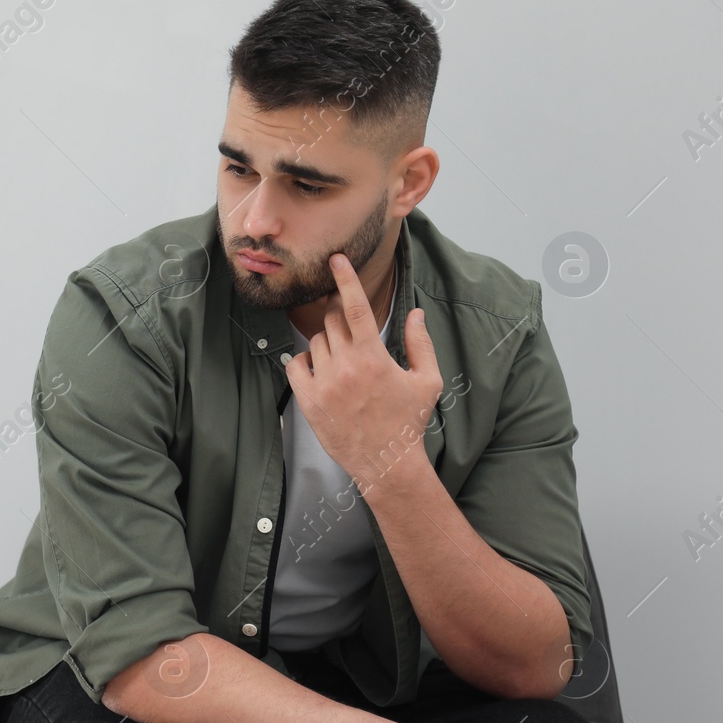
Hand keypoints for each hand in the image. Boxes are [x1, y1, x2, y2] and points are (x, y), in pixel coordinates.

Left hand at [284, 253, 442, 493]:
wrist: (387, 463)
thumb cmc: (409, 422)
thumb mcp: (426, 380)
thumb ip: (420, 342)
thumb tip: (415, 313)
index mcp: (373, 356)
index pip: (354, 307)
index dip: (345, 279)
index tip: (336, 259)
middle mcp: (345, 366)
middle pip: (332, 321)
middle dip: (339, 317)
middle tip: (351, 331)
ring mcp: (323, 384)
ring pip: (315, 341)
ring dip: (327, 342)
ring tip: (344, 361)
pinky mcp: (308, 401)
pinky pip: (296, 365)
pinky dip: (305, 361)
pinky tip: (320, 370)